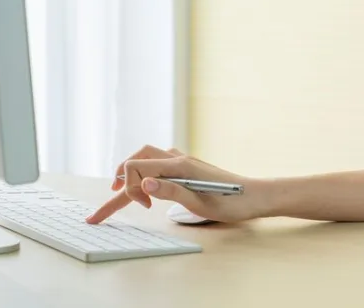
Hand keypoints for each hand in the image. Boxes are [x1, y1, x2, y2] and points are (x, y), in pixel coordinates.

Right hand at [85, 145, 264, 224]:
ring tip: (119, 188)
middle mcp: (179, 159)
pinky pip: (159, 160)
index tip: (146, 208)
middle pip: (137, 157)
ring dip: (130, 169)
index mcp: (179, 166)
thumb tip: (143, 185)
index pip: (137, 167)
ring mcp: (183, 161)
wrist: (254, 196)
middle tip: (109, 196)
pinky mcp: (188, 167)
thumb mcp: (199, 203)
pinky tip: (145, 182)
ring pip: (147, 156)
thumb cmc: (230, 203)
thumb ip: (171, 192)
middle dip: (120, 176)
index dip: (131, 188)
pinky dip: (145, 169)